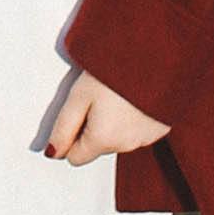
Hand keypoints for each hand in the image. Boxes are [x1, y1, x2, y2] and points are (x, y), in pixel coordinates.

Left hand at [46, 73, 170, 163]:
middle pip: (97, 147)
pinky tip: (133, 98)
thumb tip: (53, 152)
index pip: (75, 157)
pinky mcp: (160, 129)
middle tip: (97, 97)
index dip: (71, 136)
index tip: (78, 112)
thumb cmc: (118, 70)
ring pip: (118, 139)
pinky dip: (133, 119)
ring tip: (117, 94)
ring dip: (114, 122)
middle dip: (93, 128)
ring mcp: (146, 139)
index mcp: (102, 140)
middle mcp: (125, 146)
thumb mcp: (79, 95)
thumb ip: (63, 128)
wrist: (159, 57)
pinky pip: (138, 131)